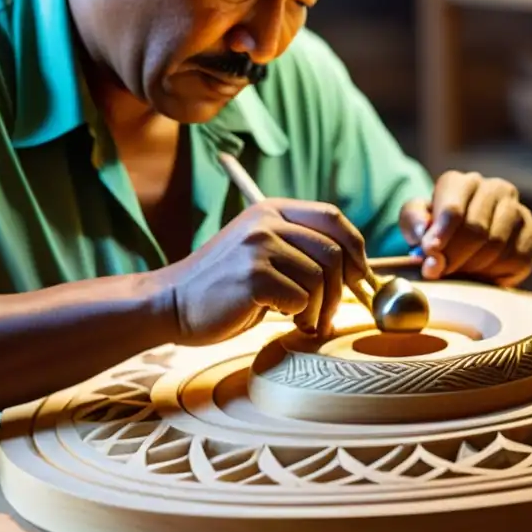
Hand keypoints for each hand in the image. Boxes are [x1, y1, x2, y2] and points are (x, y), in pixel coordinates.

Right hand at [160, 199, 369, 344]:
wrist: (172, 304)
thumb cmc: (224, 288)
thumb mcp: (262, 253)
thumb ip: (300, 251)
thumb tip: (359, 272)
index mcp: (271, 210)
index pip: (333, 218)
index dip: (355, 248)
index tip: (358, 277)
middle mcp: (266, 221)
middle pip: (333, 252)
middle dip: (340, 292)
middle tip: (325, 316)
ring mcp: (258, 246)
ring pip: (319, 279)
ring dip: (317, 309)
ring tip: (299, 321)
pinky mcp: (253, 276)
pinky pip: (299, 299)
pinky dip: (296, 315)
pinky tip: (277, 317)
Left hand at [399, 171, 531, 286]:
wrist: (464, 247)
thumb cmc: (436, 232)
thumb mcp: (415, 224)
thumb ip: (414, 222)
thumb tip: (426, 231)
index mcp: (461, 182)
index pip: (453, 208)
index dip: (441, 234)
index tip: (430, 253)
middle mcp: (493, 189)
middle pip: (475, 228)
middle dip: (454, 255)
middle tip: (440, 272)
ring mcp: (517, 209)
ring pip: (496, 243)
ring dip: (473, 265)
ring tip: (458, 272)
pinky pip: (516, 256)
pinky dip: (495, 271)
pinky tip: (481, 273)